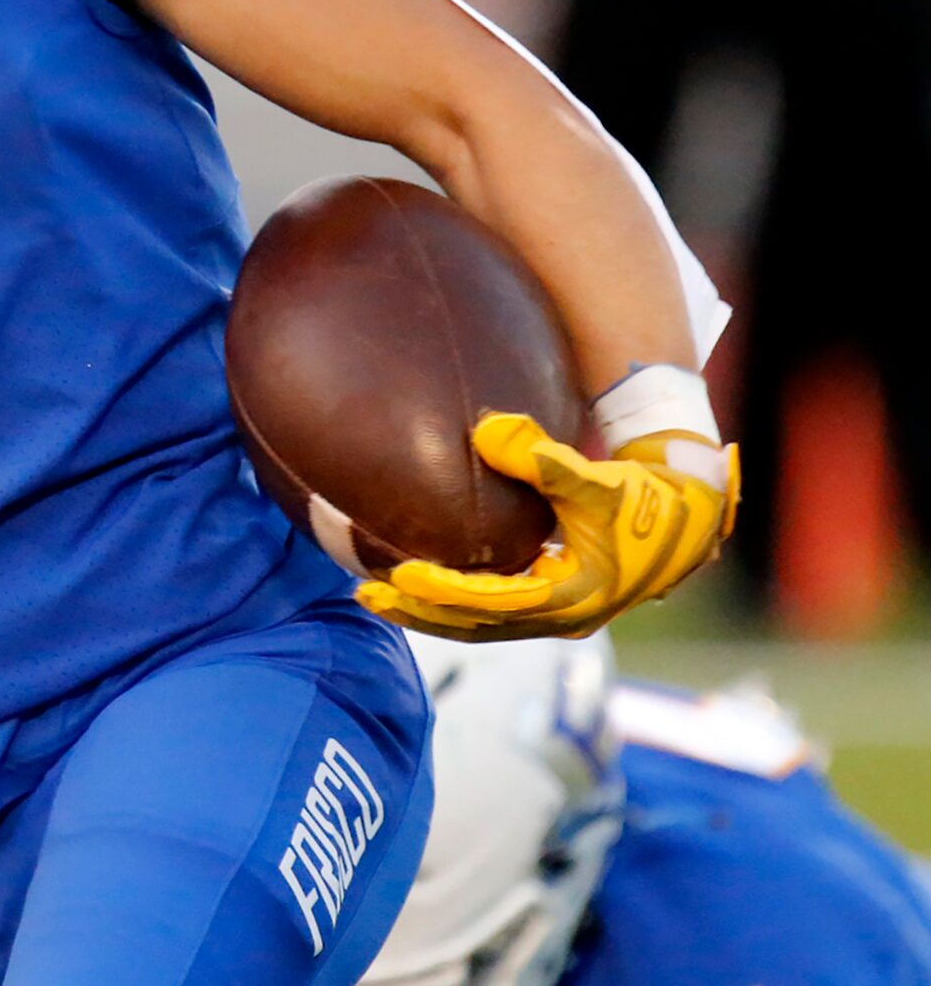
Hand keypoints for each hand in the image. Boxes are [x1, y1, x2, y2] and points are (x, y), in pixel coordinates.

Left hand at [356, 412, 737, 641]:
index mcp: (573, 596)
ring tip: (377, 595)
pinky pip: (493, 612)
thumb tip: (485, 431)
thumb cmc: (648, 499)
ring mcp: (558, 614)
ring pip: (481, 624)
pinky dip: (455, 603)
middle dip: (420, 613)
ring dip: (430, 613)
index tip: (400, 573)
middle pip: (476, 626)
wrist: (690, 518)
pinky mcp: (554, 601)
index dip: (445, 591)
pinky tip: (420, 586)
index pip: (494, 602)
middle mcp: (563, 616)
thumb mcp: (599, 480)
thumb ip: (543, 459)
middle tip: (366, 594)